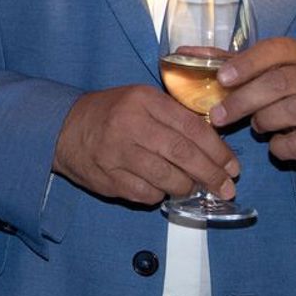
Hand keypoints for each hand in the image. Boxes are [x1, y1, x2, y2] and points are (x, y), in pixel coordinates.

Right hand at [53, 85, 239, 205]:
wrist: (63, 128)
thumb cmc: (111, 114)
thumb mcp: (141, 101)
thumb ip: (174, 117)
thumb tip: (215, 146)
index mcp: (143, 101)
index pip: (192, 127)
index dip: (218, 151)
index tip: (232, 166)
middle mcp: (131, 125)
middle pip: (183, 155)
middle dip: (211, 175)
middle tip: (226, 187)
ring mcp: (117, 154)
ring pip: (168, 179)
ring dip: (187, 187)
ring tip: (191, 187)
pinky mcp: (108, 178)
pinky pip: (147, 194)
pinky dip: (160, 195)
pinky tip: (160, 188)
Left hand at [211, 37, 295, 171]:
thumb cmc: (288, 94)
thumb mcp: (263, 73)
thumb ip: (227, 63)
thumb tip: (184, 53)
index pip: (274, 50)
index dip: (246, 63)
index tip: (222, 78)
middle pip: (278, 84)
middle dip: (242, 100)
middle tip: (217, 116)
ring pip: (290, 111)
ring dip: (262, 121)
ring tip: (256, 125)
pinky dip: (279, 146)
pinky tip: (275, 143)